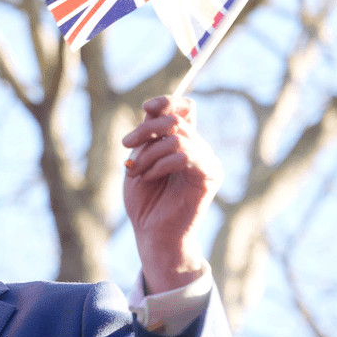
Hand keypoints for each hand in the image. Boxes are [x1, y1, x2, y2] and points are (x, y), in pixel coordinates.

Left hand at [122, 96, 222, 292]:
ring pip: (177, 137)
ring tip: (136, 171)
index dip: (167, 102)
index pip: (184, 108)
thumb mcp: (139, 162)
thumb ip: (148, 137)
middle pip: (176, 120)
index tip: (146, 107)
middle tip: (127, 144)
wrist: (152, 234)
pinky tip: (148, 178)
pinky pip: (184, 155)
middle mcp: (199, 148)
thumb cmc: (144, 201)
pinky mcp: (209, 176)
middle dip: (146, 130)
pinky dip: (159, 164)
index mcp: (183, 143)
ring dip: (149, 153)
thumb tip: (152, 108)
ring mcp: (207, 161)